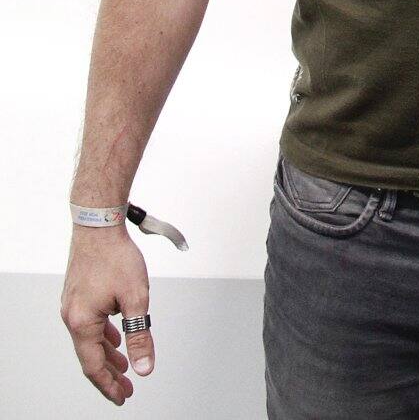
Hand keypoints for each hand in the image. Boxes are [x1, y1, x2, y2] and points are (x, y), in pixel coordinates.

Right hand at [61, 228, 154, 405]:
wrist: (99, 224)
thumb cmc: (116, 255)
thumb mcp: (136, 298)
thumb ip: (139, 336)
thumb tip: (144, 367)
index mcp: (82, 322)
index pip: (94, 366)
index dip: (109, 385)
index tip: (123, 396)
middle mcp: (72, 316)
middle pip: (90, 355)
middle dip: (110, 373)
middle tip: (125, 388)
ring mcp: (73, 304)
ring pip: (90, 338)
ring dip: (107, 353)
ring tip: (122, 366)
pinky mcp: (79, 293)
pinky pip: (90, 322)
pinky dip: (103, 334)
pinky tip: (114, 336)